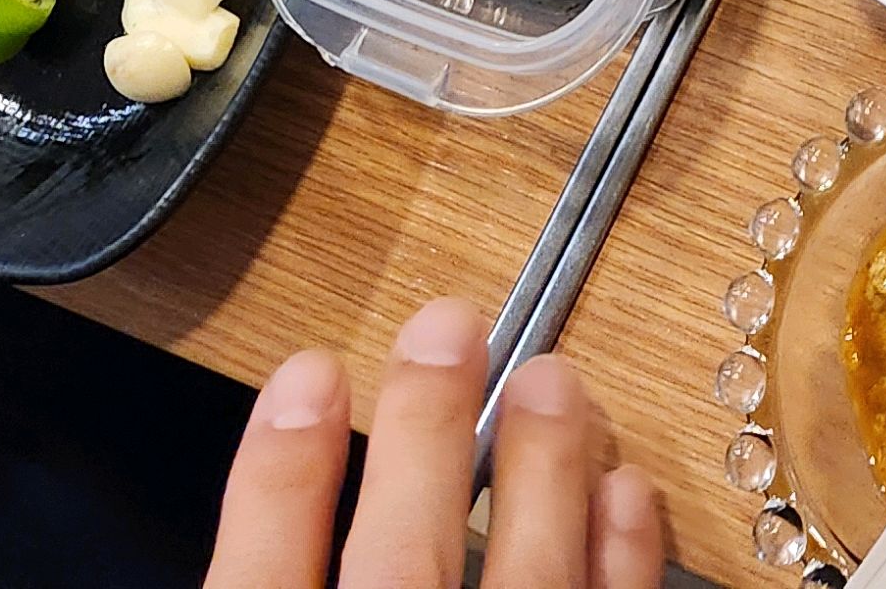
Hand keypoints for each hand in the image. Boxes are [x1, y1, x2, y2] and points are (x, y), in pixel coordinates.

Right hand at [202, 296, 670, 588]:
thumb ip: (269, 577)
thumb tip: (269, 496)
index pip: (260, 586)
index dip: (276, 476)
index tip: (306, 372)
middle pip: (401, 565)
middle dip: (426, 433)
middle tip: (450, 323)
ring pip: (528, 585)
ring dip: (544, 477)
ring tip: (555, 378)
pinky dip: (621, 562)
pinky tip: (625, 492)